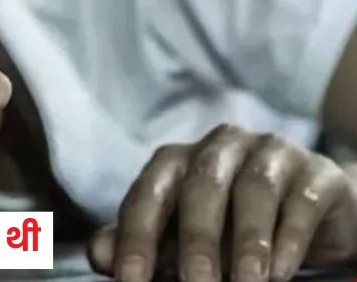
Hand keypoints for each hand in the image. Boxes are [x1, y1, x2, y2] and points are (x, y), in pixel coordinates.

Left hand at [88, 124, 356, 281]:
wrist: (314, 217)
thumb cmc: (232, 229)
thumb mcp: (183, 239)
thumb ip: (143, 244)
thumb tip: (100, 254)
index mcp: (176, 161)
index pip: (147, 193)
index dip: (136, 237)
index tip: (130, 278)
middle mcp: (219, 147)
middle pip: (200, 184)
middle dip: (196, 239)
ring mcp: (269, 153)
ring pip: (254, 187)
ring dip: (249, 240)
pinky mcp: (315, 172)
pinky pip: (300, 200)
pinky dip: (289, 238)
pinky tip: (282, 270)